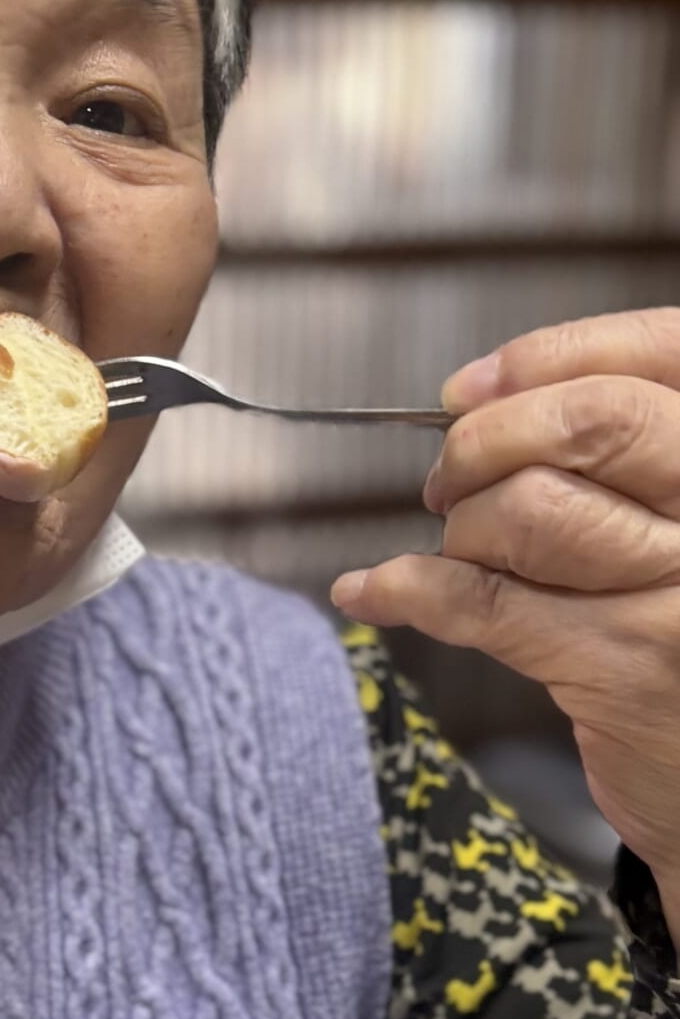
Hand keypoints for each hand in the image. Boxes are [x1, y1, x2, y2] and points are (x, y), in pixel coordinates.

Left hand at [332, 307, 679, 937]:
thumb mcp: (677, 519)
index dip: (549, 358)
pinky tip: (369, 592)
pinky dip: (405, 591)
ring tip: (462, 558)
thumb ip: (617, 447)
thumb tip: (483, 392)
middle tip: (448, 480)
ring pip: (529, 507)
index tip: (469, 388)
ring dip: (464, 531)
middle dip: (487, 440)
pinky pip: (485, 602)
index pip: (661, 352)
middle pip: (591, 421)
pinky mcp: (626, 666)